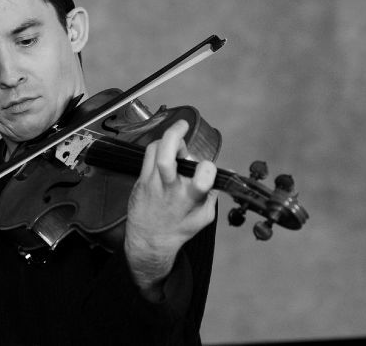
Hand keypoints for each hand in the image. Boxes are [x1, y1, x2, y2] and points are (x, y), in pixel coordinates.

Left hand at [123, 119, 216, 296]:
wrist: (149, 240)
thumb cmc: (178, 228)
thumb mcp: (204, 218)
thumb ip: (214, 195)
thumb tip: (225, 175)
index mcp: (189, 200)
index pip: (201, 178)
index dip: (207, 168)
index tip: (207, 167)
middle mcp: (168, 189)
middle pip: (166, 158)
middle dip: (175, 137)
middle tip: (183, 126)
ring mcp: (152, 183)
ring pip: (155, 151)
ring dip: (168, 140)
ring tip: (177, 143)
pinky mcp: (141, 180)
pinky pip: (148, 155)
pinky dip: (158, 147)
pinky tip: (166, 150)